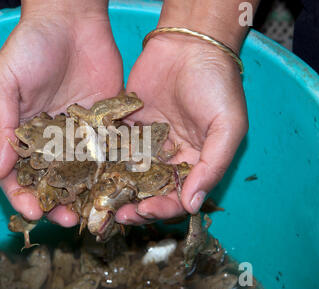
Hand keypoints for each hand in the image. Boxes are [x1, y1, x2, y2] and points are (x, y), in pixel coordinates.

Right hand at [0, 1, 122, 225]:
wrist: (71, 19)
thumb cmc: (29, 48)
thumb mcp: (3, 85)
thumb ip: (0, 127)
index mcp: (22, 135)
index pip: (18, 176)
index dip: (22, 197)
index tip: (32, 213)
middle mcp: (50, 141)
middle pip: (52, 183)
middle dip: (57, 205)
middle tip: (68, 220)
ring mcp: (79, 136)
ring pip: (81, 176)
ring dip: (86, 196)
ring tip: (94, 211)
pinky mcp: (105, 125)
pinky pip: (107, 153)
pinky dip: (111, 172)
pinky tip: (117, 187)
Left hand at [116, 34, 247, 224]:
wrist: (189, 45)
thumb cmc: (217, 85)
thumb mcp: (228, 126)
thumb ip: (213, 166)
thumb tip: (193, 205)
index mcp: (194, 163)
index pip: (177, 196)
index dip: (162, 208)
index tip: (145, 211)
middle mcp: (168, 157)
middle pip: (149, 191)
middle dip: (134, 205)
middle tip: (116, 214)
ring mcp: (146, 143)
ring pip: (128, 174)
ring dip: (115, 189)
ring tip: (100, 198)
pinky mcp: (127, 127)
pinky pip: (114, 148)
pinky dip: (104, 161)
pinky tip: (90, 171)